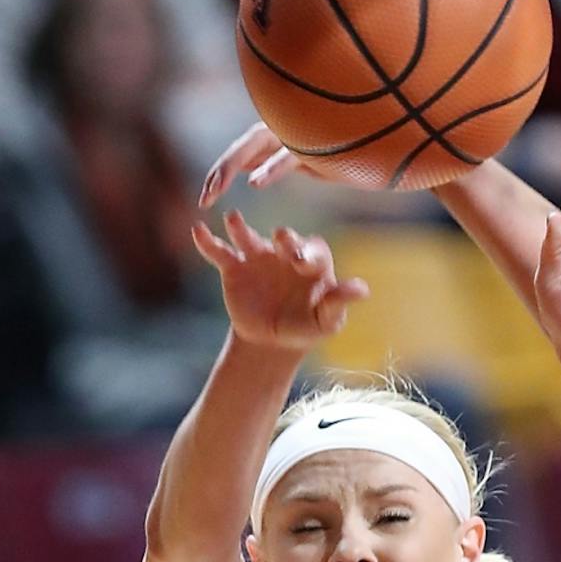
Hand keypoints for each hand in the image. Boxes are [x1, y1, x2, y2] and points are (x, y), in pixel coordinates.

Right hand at [191, 210, 367, 350]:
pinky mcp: (233, 267)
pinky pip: (219, 252)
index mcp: (312, 260)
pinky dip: (207, 242)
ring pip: (249, 237)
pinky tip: (198, 231)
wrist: (271, 341)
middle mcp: (285, 251)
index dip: (308, 254)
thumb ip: (339, 302)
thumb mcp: (326, 321)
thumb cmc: (306, 328)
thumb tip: (362, 289)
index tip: (302, 262)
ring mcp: (258, 256)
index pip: (313, 250)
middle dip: (284, 238)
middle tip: (280, 239)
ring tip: (233, 220)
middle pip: (285, 239)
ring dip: (241, 228)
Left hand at [200, 121, 331, 206]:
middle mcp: (284, 127)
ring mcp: (299, 131)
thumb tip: (249, 167)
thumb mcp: (304, 160)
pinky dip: (272, 167)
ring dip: (234, 165)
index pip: (241, 152)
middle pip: (243, 146)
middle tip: (204, 200)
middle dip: (220, 171)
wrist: (383, 146)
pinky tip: (256, 183)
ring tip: (216, 190)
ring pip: (258, 144)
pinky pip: (290, 154)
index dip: (219, 173)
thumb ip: (274, 158)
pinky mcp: (317, 142)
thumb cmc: (344, 154)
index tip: (203, 201)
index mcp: (278, 134)